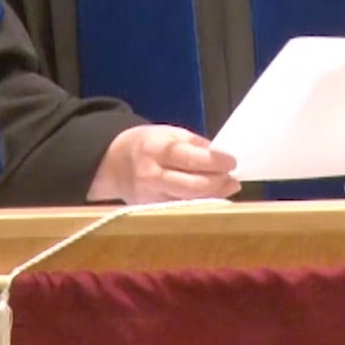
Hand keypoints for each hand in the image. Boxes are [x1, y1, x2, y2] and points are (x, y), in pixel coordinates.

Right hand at [88, 125, 240, 203]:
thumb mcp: (169, 133)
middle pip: (192, 186)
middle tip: (232, 178)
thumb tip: (222, 156)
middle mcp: (152, 175)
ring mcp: (150, 197)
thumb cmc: (147, 144)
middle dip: (217, 183)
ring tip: (227, 187)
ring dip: (213, 196)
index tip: (232, 162)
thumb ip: (195, 144)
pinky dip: (200, 204)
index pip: (190, 158)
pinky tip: (211, 197)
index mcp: (157, 149)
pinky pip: (181, 210)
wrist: (112, 163)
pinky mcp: (150, 211)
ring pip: (188, 202)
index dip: (215, 162)